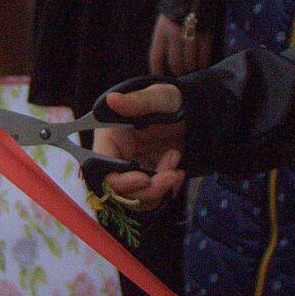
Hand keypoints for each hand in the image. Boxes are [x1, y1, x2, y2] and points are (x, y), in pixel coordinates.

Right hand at [93, 83, 186, 206]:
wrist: (191, 112)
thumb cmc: (169, 100)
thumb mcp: (159, 97)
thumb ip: (137, 101)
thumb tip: (112, 100)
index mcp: (109, 139)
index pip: (102, 171)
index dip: (121, 182)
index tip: (146, 179)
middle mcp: (116, 158)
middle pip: (120, 191)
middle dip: (148, 189)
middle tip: (172, 175)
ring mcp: (132, 170)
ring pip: (138, 198)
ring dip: (160, 189)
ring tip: (176, 166)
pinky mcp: (148, 178)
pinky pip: (153, 196)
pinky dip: (167, 190)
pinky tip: (178, 172)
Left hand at [147, 14, 212, 77]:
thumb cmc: (179, 4)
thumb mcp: (166, 17)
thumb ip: (165, 34)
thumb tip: (166, 54)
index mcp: (162, 30)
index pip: (156, 56)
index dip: (157, 70)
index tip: (159, 78)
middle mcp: (174, 34)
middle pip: (175, 62)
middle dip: (177, 72)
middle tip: (180, 77)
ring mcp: (190, 36)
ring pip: (190, 61)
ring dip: (191, 69)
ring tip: (192, 73)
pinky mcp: (205, 35)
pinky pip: (203, 55)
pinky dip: (203, 63)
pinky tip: (203, 66)